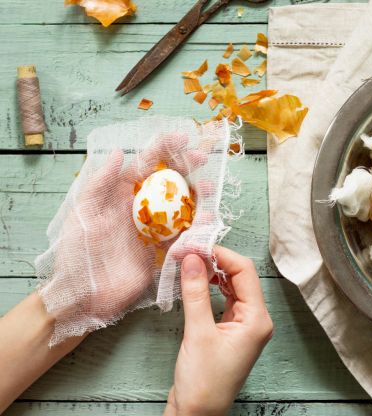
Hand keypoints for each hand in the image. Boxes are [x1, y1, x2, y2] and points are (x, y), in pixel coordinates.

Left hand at [40, 134, 206, 332]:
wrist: (83, 296)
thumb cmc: (76, 254)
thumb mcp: (83, 213)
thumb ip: (100, 182)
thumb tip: (120, 152)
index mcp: (121, 194)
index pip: (145, 165)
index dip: (164, 149)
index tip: (182, 139)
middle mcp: (141, 208)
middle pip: (169, 181)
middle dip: (187, 166)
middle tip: (202, 158)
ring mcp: (155, 229)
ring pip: (182, 205)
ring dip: (197, 194)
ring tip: (208, 187)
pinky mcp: (164, 250)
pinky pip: (185, 234)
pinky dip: (198, 225)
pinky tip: (207, 219)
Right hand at [165, 247, 272, 415]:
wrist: (197, 415)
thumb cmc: (203, 382)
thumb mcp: (197, 333)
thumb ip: (196, 292)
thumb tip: (192, 259)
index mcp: (258, 319)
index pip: (245, 272)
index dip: (221, 254)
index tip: (196, 245)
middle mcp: (256, 320)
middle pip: (240, 276)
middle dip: (215, 260)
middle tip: (188, 251)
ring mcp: (244, 325)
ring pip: (232, 286)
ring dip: (212, 272)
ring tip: (189, 262)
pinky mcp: (231, 330)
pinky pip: (225, 299)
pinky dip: (210, 287)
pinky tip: (196, 280)